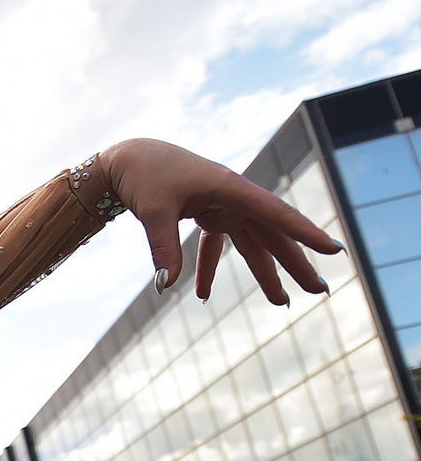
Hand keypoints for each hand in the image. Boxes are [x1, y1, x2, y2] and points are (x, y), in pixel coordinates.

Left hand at [97, 139, 342, 301]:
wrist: (129, 159)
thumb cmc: (145, 176)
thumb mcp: (153, 211)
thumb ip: (164, 248)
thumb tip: (167, 286)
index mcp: (231, 188)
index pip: (276, 214)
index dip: (305, 233)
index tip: (332, 249)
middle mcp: (234, 197)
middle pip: (273, 234)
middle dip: (296, 264)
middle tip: (319, 290)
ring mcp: (223, 206)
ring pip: (252, 243)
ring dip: (265, 273)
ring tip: (281, 301)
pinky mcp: (208, 213)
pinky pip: (216, 245)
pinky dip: (209, 269)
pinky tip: (201, 295)